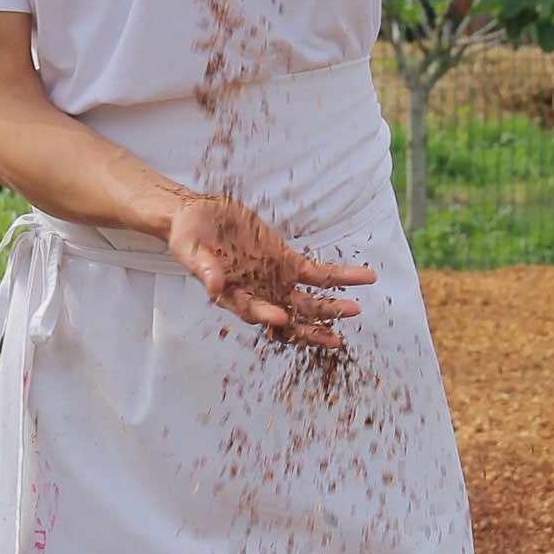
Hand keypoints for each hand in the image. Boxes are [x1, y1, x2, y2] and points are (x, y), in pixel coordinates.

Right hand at [167, 194, 374, 351]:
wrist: (199, 215)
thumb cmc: (188, 236)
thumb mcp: (190, 249)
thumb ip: (204, 269)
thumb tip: (215, 288)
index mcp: (233, 297)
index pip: (252, 311)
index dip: (265, 316)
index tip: (280, 319)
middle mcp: (258, 294)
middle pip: (288, 320)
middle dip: (311, 329)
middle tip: (334, 338)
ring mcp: (276, 280)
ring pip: (308, 302)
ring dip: (331, 308)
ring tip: (354, 310)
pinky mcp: (288, 262)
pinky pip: (319, 274)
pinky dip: (342, 277)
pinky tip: (365, 278)